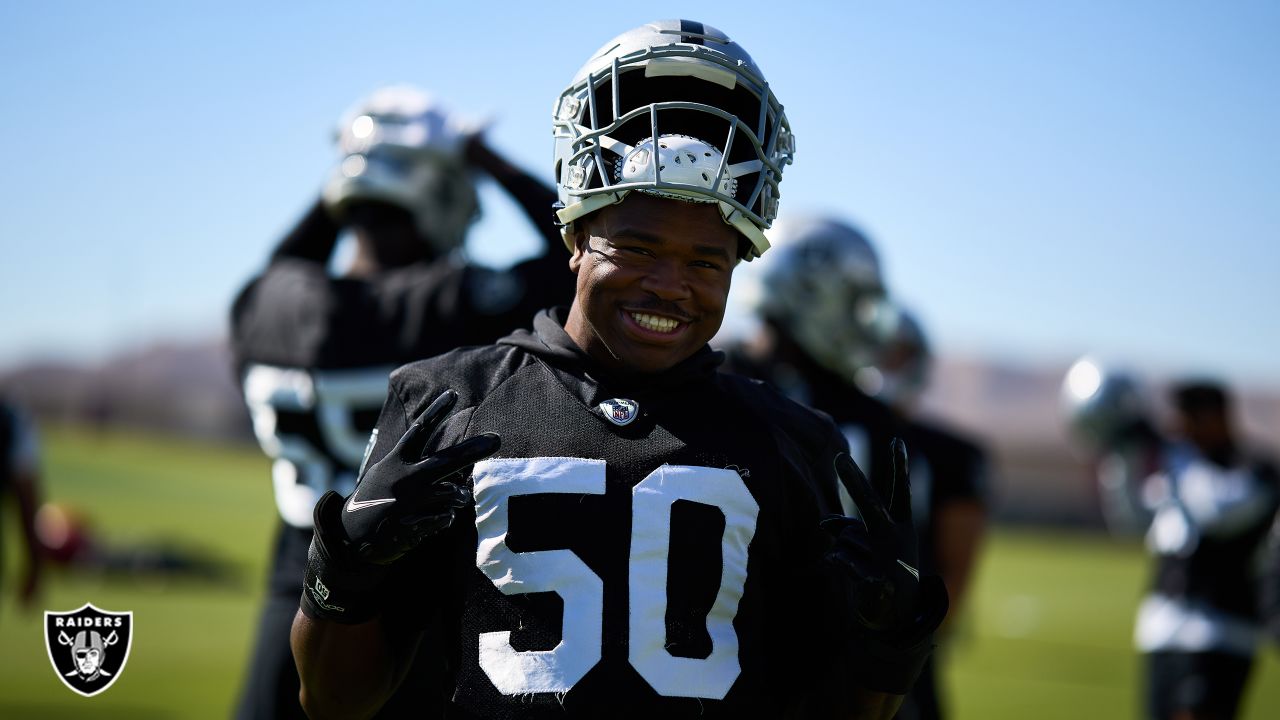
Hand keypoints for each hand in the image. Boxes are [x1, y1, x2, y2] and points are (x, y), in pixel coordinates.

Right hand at [301, 390, 498, 622]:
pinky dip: (446, 517)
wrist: (350, 537)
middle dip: (472, 449)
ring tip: (460, 496)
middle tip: (496, 439)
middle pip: (445, 460)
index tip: (454, 394)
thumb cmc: (376, 498)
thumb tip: (454, 464)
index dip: (436, 411)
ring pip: (451, 493)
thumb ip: (415, 464)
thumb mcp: (386, 472)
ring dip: (459, 495)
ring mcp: (408, 502)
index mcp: (395, 461)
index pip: (419, 430)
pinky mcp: (412, 525)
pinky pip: (444, 518)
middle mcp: (403, 478)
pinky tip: (441, 517)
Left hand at [818, 438, 947, 694]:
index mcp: (902, 527)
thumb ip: (849, 528)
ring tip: (862, 565)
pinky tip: (855, 576)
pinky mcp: (873, 579)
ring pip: (845, 538)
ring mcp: (886, 559)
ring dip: (844, 549)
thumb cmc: (884, 569)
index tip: (898, 441)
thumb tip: (824, 525)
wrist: (898, 616)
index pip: (900, 492)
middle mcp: (896, 539)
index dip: (900, 467)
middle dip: (853, 481)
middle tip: (838, 458)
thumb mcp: (873, 545)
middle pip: (870, 505)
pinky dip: (838, 563)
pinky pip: (840, 559)